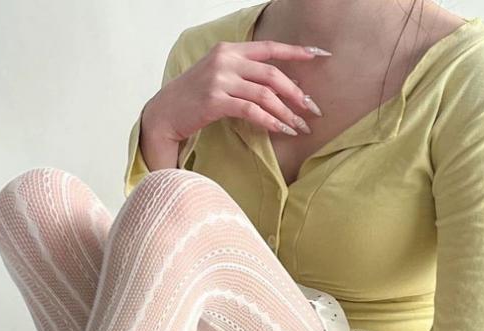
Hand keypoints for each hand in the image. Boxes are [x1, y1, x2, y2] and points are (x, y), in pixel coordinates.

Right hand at [142, 38, 328, 157]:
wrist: (164, 113)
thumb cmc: (193, 99)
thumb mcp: (217, 76)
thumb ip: (242, 73)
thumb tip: (277, 84)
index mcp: (229, 49)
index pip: (269, 48)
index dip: (296, 51)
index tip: (319, 56)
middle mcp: (225, 60)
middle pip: (271, 74)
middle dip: (296, 92)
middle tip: (312, 109)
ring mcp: (219, 80)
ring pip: (264, 94)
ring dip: (286, 112)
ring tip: (299, 126)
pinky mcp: (215, 101)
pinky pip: (251, 110)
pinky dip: (269, 121)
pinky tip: (280, 130)